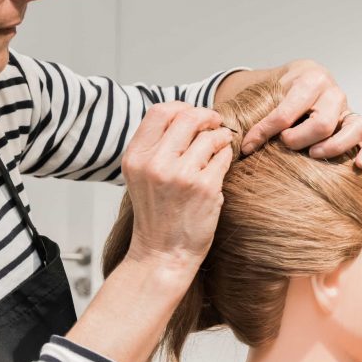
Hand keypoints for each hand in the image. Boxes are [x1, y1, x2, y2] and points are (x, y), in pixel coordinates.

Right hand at [122, 102, 233, 271]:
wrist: (162, 253)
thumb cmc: (156, 213)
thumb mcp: (141, 176)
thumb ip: (155, 145)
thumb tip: (185, 115)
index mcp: (136, 157)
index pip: (161, 111)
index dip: (182, 108)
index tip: (194, 117)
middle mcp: (155, 163)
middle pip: (188, 117)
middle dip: (207, 116)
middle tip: (216, 124)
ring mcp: (180, 175)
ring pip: (210, 136)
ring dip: (221, 137)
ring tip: (220, 146)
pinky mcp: (204, 187)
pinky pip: (223, 157)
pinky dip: (226, 156)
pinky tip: (220, 167)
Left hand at [240, 60, 361, 166]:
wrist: (294, 80)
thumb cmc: (279, 90)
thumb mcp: (266, 94)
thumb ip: (257, 116)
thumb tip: (245, 145)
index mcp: (309, 78)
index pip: (287, 111)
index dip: (265, 131)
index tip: (249, 145)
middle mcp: (332, 91)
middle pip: (322, 123)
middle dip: (298, 139)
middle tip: (284, 143)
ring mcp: (347, 108)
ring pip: (354, 128)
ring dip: (332, 146)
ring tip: (313, 155)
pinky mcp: (354, 122)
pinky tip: (358, 164)